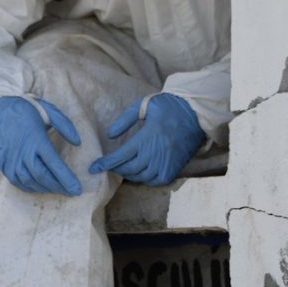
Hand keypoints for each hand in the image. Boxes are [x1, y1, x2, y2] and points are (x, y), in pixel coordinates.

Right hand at [0, 96, 82, 195]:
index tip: (77, 189)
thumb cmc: (25, 111)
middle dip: (59, 187)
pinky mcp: (4, 166)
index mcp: (36, 139)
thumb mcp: (48, 110)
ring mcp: (11, 161)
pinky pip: (18, 183)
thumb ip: (65, 125)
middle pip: (42, 177)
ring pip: (30, 182)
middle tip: (72, 191)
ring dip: (46, 188)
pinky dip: (31, 187)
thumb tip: (77, 142)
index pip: (54, 164)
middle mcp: (23, 152)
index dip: (66, 179)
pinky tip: (41, 186)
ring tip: (59, 189)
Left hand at [88, 93, 204, 185]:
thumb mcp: (145, 105)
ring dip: (129, 174)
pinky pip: (154, 181)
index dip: (105, 164)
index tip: (92, 167)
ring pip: (140, 177)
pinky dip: (144, 179)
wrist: (195, 114)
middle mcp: (156, 154)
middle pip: (128, 169)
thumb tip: (110, 134)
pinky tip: (140, 171)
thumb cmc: (168, 107)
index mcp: (147, 137)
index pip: (121, 156)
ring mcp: (166, 164)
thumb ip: (126, 119)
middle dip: (115, 168)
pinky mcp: (173, 170)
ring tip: (122, 166)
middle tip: (107, 165)